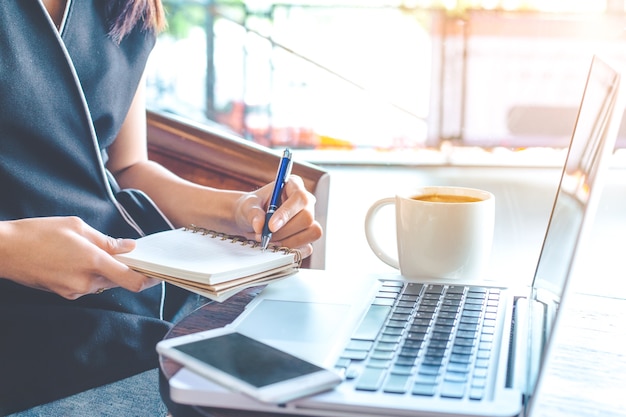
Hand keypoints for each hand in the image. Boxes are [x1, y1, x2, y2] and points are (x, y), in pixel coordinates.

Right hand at [0, 217, 159, 298]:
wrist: (4, 250)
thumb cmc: (38, 233)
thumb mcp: (77, 227)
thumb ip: (106, 240)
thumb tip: (128, 247)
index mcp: (93, 262)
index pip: (132, 280)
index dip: (148, 278)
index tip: (156, 272)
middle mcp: (86, 282)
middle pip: (119, 280)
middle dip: (126, 268)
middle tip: (126, 252)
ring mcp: (74, 291)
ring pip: (104, 283)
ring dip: (107, 270)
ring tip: (92, 250)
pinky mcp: (64, 293)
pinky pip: (88, 284)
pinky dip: (91, 273)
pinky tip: (77, 258)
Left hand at [234, 175, 322, 256]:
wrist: (250, 220)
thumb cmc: (252, 208)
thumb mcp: (247, 206)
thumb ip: (253, 213)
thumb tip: (259, 225)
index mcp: (294, 186)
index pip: (300, 197)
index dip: (287, 213)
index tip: (271, 226)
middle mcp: (306, 202)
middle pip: (307, 218)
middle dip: (284, 231)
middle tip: (264, 236)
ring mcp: (310, 220)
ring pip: (312, 232)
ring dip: (289, 241)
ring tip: (269, 241)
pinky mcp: (308, 236)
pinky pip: (308, 246)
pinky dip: (291, 249)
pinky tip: (277, 246)